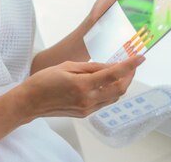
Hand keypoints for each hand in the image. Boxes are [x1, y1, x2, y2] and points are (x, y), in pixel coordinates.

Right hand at [17, 55, 143, 118]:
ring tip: (120, 72)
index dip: (129, 66)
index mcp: (83, 85)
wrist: (31, 101)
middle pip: (119, 89)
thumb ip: (90, 67)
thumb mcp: (67, 66)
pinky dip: (109, 91)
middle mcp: (88, 99)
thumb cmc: (44, 80)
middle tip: (132, 64)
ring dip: (121, 84)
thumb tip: (108, 66)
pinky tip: (105, 83)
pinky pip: (104, 102)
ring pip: (114, 97)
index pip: (113, 75)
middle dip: (129, 76)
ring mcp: (87, 108)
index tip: (140, 57)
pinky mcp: (85, 113)